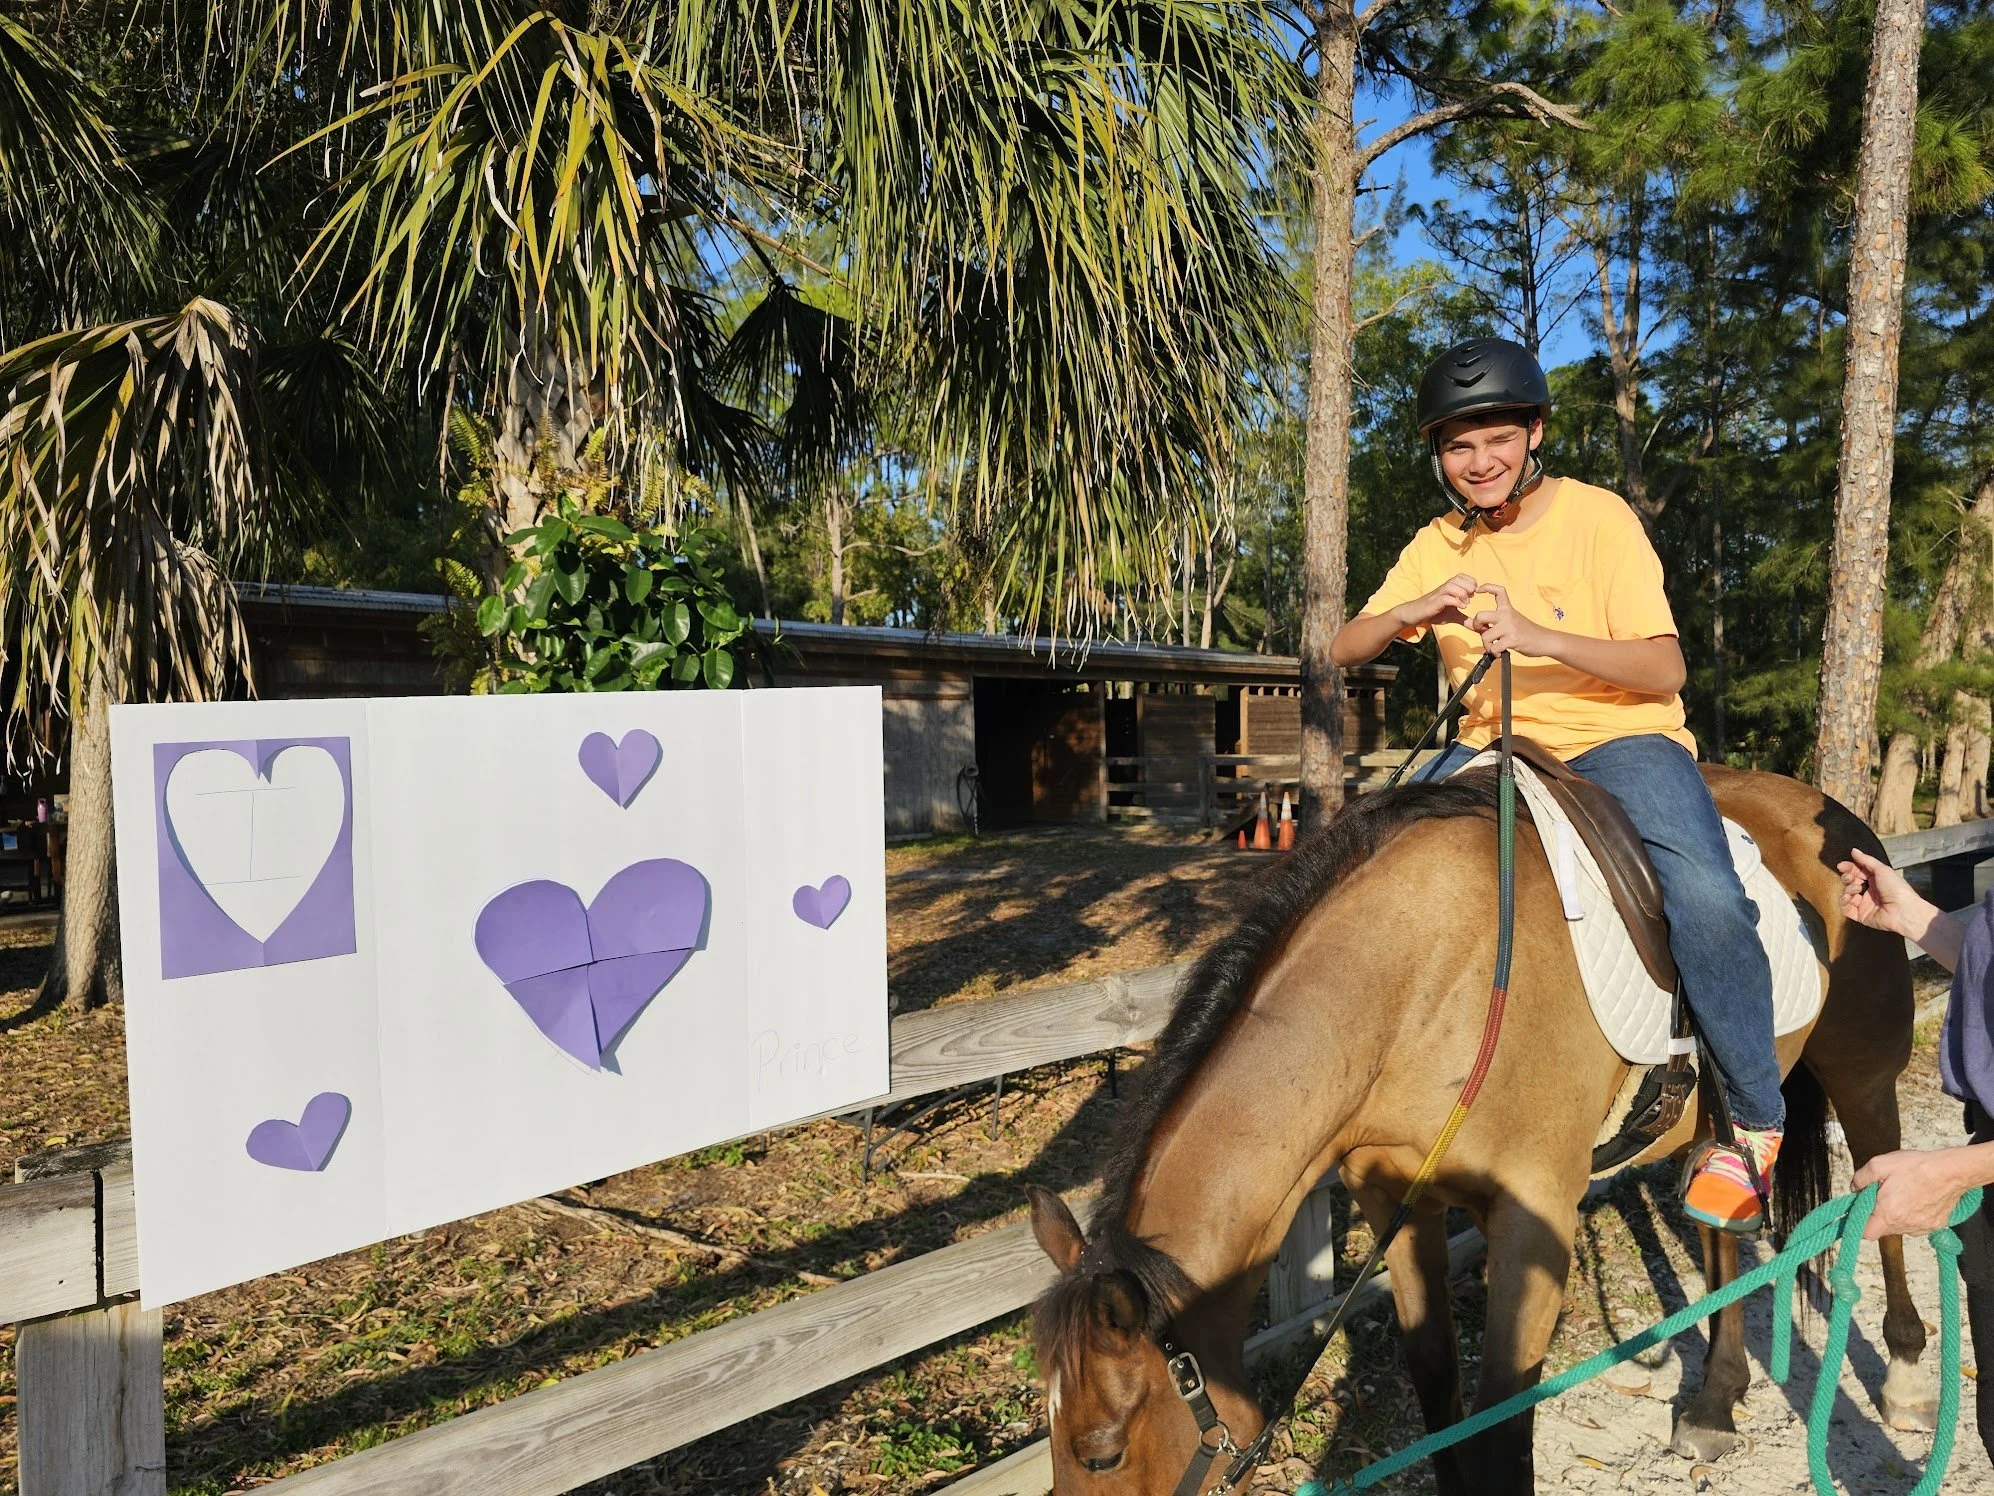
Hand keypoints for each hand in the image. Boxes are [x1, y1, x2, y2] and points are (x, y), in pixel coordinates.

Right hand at [1394, 573, 1479, 629]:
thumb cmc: (1434, 612)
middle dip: (1469, 587)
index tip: (1474, 594)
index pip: (1463, 576)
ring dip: (1462, 593)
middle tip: (1471, 598)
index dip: (1471, 582)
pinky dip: (1455, 601)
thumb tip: (1479, 628)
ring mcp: (1438, 594)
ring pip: (1452, 585)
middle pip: (1459, 578)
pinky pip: (1445, 598)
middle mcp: (1444, 588)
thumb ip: (1465, 620)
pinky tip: (1461, 607)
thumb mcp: (1453, 616)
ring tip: (1466, 603)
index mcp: (1449, 587)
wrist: (1414, 614)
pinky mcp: (1433, 603)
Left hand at [1468, 582, 1546, 656]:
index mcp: (1508, 609)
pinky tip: (1500, 652)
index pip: (1499, 591)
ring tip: (1494, 647)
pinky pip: (1493, 648)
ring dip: (1487, 645)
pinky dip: (1494, 653)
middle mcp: (1508, 615)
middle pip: (1480, 615)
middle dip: (1476, 626)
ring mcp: (1510, 627)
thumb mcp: (1512, 621)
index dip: (1487, 587)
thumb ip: (1495, 622)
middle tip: (1483, 631)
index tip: (1478, 589)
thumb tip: (1474, 627)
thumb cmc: (1526, 632)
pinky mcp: (1512, 639)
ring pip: (1485, 635)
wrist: (1545, 641)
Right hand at [1837, 847, 1928, 937]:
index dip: (1849, 868)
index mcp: (1876, 880)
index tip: (1841, 866)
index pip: (1857, 872)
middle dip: (1847, 878)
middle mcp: (1870, 891)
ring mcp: (1865, 904)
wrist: (1903, 910)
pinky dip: (1843, 902)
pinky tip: (1848, 897)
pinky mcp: (1861, 915)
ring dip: (1848, 889)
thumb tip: (1854, 850)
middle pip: (1851, 882)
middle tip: (1850, 877)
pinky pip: (1846, 908)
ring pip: (1847, 894)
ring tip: (1856, 889)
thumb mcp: (1882, 870)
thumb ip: (1866, 860)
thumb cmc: (1897, 889)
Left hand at [1853, 1147, 1985, 1239]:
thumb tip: (1854, 1188)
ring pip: (1900, 1228)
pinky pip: (1916, 1226)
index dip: (1860, 1223)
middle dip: (1878, 1216)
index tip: (1861, 1211)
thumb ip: (1861, 1178)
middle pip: (1883, 1230)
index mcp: (1888, 1213)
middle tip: (1881, 1197)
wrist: (1951, 1171)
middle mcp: (1905, 1225)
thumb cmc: (1917, 1167)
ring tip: (1901, 1195)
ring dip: (1895, 1216)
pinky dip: (1912, 1217)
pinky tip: (1916, 1200)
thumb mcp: (1879, 1164)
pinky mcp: (1935, 1226)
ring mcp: (1922, 1227)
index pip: (1866, 1233)